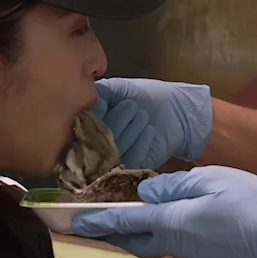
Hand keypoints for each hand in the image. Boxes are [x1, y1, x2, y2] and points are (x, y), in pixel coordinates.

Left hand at [69, 166, 256, 257]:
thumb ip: (174, 185)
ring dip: (145, 234)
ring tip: (137, 219)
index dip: (99, 222)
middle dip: (114, 233)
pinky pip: (184, 250)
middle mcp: (178, 245)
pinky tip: (187, 225)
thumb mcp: (211, 179)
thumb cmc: (251, 202)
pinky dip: (175, 237)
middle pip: (137, 241)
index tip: (74, 223)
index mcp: (174, 221)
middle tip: (94, 225)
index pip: (126, 222)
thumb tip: (145, 193)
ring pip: (160, 245)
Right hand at [91, 78, 212, 169]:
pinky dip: (140, 144)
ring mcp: (114, 158)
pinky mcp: (132, 169)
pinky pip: (130, 161)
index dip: (92, 116)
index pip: (80, 125)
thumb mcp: (118, 88)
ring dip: (130, 130)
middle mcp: (97, 143)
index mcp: (90, 122)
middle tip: (132, 106)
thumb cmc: (145, 96)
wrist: (176, 111)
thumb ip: (98, 93)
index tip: (104, 104)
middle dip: (115, 120)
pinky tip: (150, 130)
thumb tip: (86, 103)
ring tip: (143, 115)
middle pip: (96, 139)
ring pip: (113, 151)